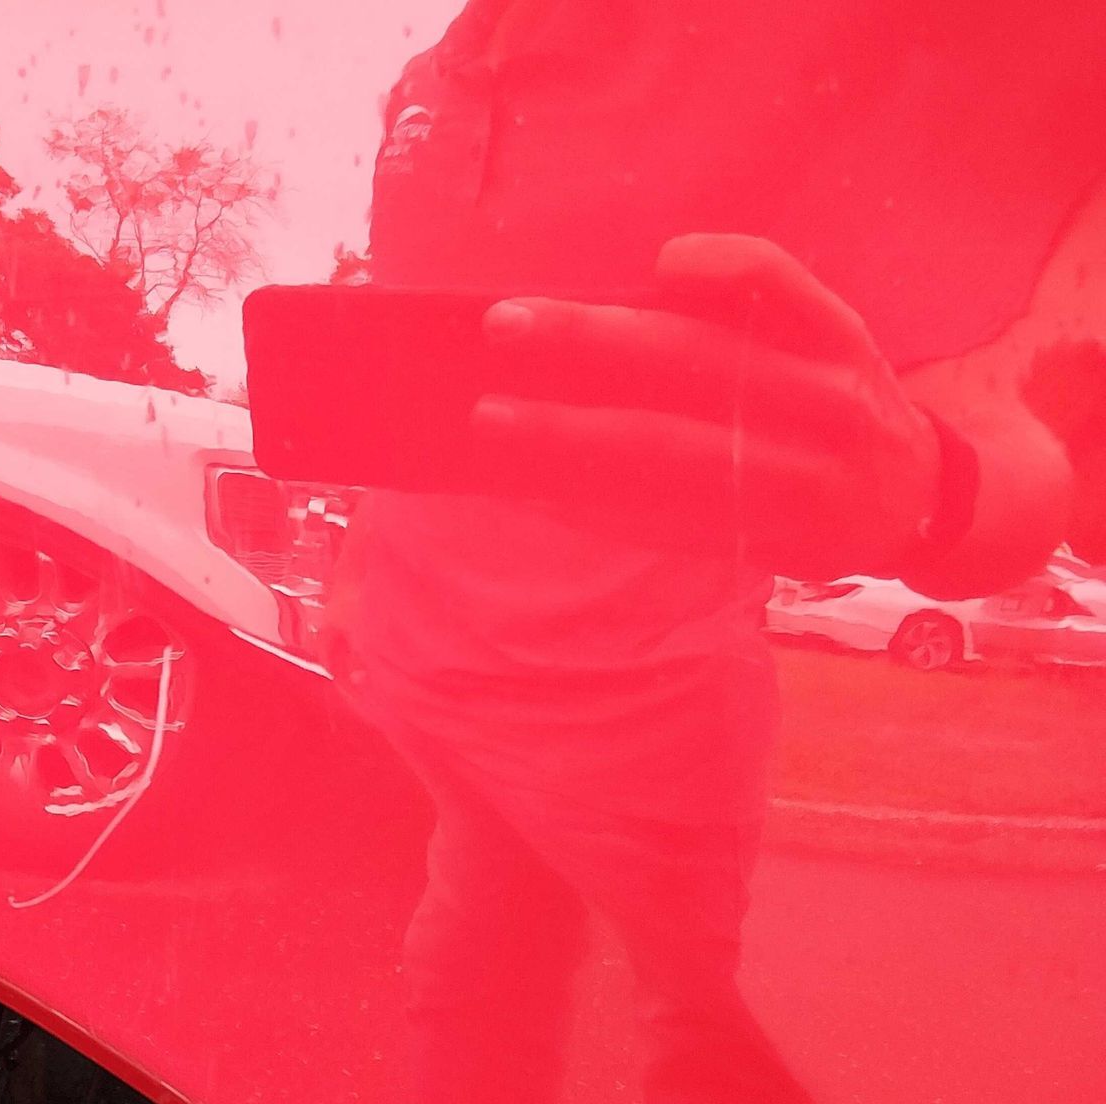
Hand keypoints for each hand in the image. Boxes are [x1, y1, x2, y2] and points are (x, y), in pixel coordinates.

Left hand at [471, 233, 941, 577]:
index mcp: (836, 341)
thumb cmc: (841, 406)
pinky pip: (659, 519)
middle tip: (505, 324)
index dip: (724, 265)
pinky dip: (589, 504)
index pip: (781, 285)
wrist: (913, 506)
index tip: (661, 262)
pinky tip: (531, 489)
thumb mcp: (827, 348)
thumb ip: (750, 323)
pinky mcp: (755, 539)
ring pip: (667, 453)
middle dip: (592, 340)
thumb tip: (615, 305)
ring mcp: (789, 480)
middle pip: (697, 364)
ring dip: (569, 435)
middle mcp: (822, 406)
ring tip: (492, 419)